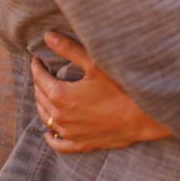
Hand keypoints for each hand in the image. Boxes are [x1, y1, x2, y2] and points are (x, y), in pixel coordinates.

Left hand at [32, 30, 171, 152]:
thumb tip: (48, 36)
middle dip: (39, 83)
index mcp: (60, 95)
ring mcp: (69, 132)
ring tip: (46, 95)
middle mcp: (59, 116)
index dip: (37, 66)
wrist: (143, 117)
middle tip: (44, 73)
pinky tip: (48, 133)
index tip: (38, 59)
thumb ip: (69, 49)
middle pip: (39, 97)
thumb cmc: (121, 88)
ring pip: (45, 118)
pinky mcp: (80, 144)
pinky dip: (50, 137)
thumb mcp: (95, 64)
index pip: (39, 78)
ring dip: (42, 105)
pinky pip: (57, 144)